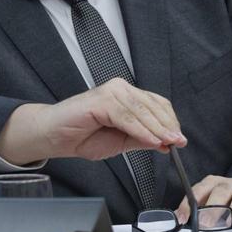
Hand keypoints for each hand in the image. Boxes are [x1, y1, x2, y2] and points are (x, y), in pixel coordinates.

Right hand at [0, 78, 186, 164]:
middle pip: (153, 106)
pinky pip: (127, 116)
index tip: (179, 139)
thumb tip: (166, 142)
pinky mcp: (101, 99)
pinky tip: (152, 141)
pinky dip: (142, 130)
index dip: (170, 121)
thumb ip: (141, 139)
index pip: (156, 104)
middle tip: (178, 142)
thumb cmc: (81, 136)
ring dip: (158, 129)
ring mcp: (110, 92)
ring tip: (169, 143)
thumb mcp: (119, 141)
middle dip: (167, 126)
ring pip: (142, 111)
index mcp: (125, 96)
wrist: (52, 137)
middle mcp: (119, 89)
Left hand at [175, 175, 231, 225]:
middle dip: (213, 208)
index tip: (184, 219)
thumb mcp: (212, 209)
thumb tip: (182, 222)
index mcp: (214, 183)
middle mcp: (231, 184)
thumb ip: (198, 214)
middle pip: (221, 190)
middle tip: (207, 224)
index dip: (190, 203)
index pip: (199, 190)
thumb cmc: (230, 207)